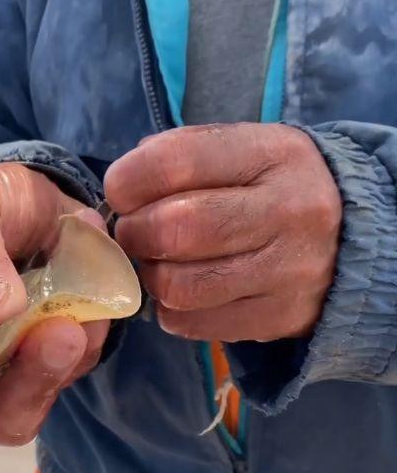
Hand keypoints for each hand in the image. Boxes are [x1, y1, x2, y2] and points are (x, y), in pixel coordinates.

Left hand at [104, 123, 341, 341]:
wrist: (351, 234)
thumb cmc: (268, 185)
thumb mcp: (238, 148)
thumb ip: (177, 155)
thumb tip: (121, 188)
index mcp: (271, 154)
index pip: (175, 162)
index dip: (127, 180)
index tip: (121, 191)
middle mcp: (288, 210)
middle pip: (174, 229)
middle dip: (133, 233)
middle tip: (134, 232)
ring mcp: (289, 271)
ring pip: (179, 285)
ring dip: (150, 275)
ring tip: (159, 261)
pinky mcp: (281, 318)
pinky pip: (192, 323)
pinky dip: (170, 310)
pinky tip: (182, 291)